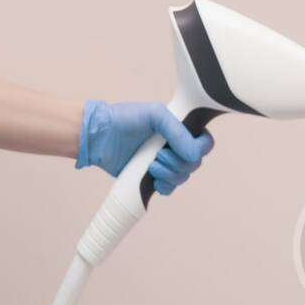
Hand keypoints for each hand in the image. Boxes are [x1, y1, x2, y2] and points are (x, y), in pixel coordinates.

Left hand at [77, 101, 213, 194]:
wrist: (99, 137)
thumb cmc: (124, 119)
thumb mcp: (155, 114)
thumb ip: (178, 131)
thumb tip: (194, 155)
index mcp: (179, 130)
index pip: (204, 143)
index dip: (198, 148)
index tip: (183, 148)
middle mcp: (175, 147)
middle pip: (194, 164)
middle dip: (177, 162)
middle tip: (158, 154)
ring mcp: (165, 163)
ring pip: (182, 177)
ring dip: (168, 173)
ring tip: (150, 165)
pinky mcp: (153, 178)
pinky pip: (169, 189)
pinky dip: (164, 186)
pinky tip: (152, 179)